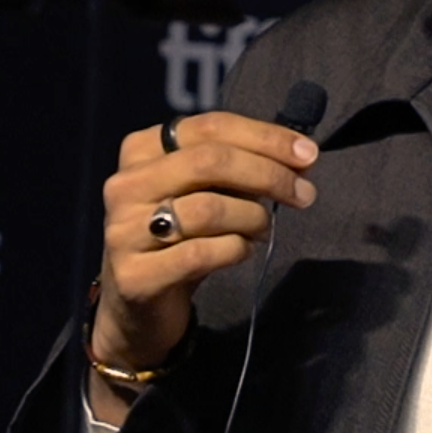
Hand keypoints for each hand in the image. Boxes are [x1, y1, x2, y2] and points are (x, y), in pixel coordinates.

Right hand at [89, 111, 317, 418]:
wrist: (138, 306)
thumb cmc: (181, 237)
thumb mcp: (205, 192)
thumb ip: (242, 168)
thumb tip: (301, 156)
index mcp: (141, 150)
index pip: (211, 126)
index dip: (266, 137)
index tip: (308, 154)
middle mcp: (125, 184)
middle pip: (210, 161)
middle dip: (268, 174)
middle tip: (304, 194)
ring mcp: (124, 230)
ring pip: (207, 208)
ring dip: (252, 218)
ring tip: (263, 228)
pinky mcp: (134, 275)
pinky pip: (200, 254)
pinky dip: (235, 250)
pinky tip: (242, 251)